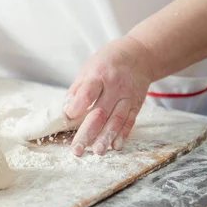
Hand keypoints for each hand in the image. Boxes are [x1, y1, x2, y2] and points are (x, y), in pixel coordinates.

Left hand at [65, 36, 153, 155]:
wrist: (140, 55)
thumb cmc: (108, 62)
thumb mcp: (89, 68)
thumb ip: (78, 89)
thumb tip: (66, 110)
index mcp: (99, 75)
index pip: (88, 92)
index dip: (77, 106)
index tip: (68, 116)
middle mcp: (115, 87)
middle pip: (100, 113)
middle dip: (88, 133)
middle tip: (77, 149)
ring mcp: (128, 97)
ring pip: (116, 120)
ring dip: (106, 138)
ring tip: (97, 151)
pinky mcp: (136, 105)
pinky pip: (130, 122)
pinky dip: (123, 135)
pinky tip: (115, 146)